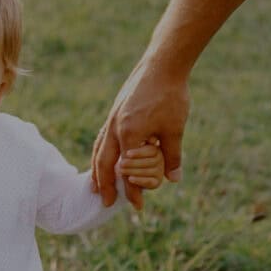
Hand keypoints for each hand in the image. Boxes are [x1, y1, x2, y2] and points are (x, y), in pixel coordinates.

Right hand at [92, 59, 189, 209]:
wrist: (163, 64)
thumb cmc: (170, 95)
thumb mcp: (174, 129)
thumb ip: (172, 155)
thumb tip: (173, 179)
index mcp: (129, 134)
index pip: (127, 171)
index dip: (132, 190)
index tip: (138, 206)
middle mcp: (115, 127)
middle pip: (103, 162)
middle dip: (104, 184)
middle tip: (105, 202)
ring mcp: (113, 118)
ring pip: (100, 149)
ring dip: (98, 169)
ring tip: (96, 184)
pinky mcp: (116, 111)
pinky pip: (104, 137)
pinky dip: (102, 151)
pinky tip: (106, 155)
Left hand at [119, 139, 167, 192]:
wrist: (128, 172)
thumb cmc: (129, 157)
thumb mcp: (131, 149)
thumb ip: (134, 144)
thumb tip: (146, 141)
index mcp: (155, 148)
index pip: (151, 150)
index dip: (139, 152)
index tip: (127, 154)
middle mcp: (160, 159)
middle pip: (150, 161)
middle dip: (134, 163)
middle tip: (121, 164)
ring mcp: (160, 171)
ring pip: (149, 171)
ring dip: (134, 171)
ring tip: (121, 170)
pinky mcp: (157, 182)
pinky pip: (149, 182)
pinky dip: (139, 180)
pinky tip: (130, 178)